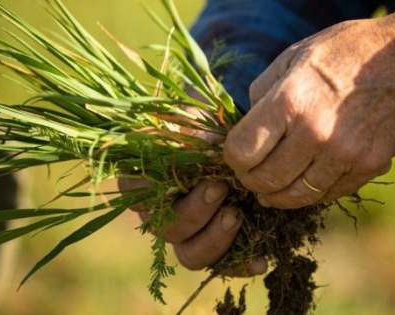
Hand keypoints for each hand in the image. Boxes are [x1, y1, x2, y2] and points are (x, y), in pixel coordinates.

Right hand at [118, 108, 267, 275]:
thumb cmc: (211, 133)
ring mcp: (188, 237)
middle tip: (219, 189)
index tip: (185, 171)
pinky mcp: (216, 249)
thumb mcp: (202, 126)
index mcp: (147, 182)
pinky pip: (223, 267)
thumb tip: (204, 147)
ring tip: (237, 216)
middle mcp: (162, 216)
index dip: (152, 188)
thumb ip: (197, 137)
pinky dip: (241, 265)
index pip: (133, 191)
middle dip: (193, 212)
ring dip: (214, 240)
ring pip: (189, 255)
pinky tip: (260, 261)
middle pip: (165, 229)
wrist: (241, 148)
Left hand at [224, 0, 394, 208]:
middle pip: (265, 181)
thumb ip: (262, 93)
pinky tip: (303, 183)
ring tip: (270, 190)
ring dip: (276, 196)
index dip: (232, 159)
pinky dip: (309, 193)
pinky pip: (327, 194)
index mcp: (290, 100)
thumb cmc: (345, 53)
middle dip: (250, 182)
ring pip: (295, 196)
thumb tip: (245, 126)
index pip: (242, 152)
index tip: (236, 156)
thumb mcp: (294, 57)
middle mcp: (315, 132)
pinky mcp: (368, 167)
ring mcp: (344, 154)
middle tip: (250, 177)